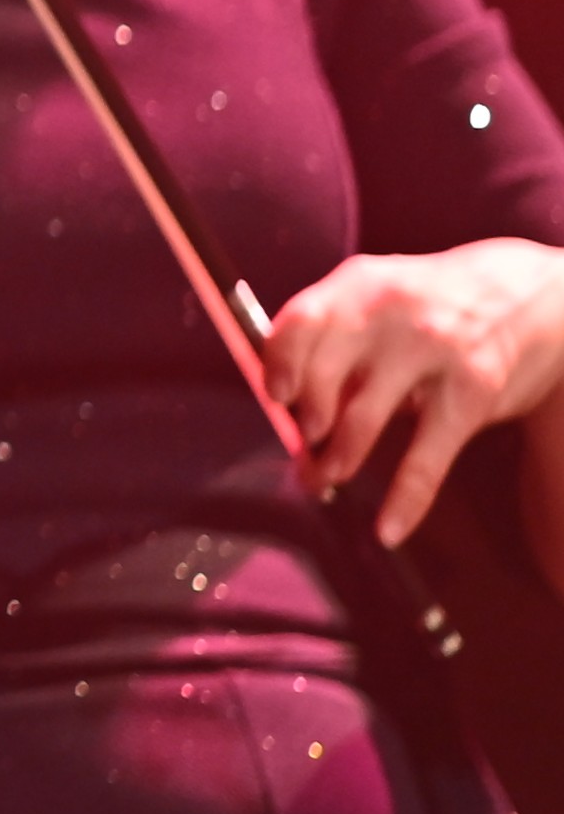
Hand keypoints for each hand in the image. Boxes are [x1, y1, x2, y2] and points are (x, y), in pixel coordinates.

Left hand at [268, 240, 563, 543]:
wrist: (537, 300)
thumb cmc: (434, 306)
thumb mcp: (382, 298)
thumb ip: (333, 338)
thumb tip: (284, 406)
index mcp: (359, 284)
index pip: (301, 322)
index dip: (280, 364)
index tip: (276, 398)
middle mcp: (391, 314)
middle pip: (324, 377)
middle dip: (305, 426)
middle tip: (303, 452)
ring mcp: (434, 352)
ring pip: (363, 419)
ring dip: (337, 459)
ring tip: (327, 478)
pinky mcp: (473, 392)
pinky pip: (428, 455)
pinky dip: (406, 500)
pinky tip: (389, 529)